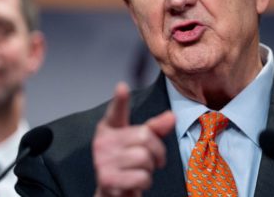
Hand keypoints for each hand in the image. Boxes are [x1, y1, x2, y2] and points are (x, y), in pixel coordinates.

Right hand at [93, 82, 175, 196]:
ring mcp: (102, 160)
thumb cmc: (128, 164)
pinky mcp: (107, 179)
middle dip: (157, 151)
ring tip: (139, 171)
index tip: (122, 87)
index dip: (120, 100)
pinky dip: (145, 181)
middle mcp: (103, 142)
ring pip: (144, 158)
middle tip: (151, 160)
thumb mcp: (141, 142)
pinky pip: (141, 176)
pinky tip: (135, 182)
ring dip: (150, 169)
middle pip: (145, 137)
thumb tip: (171, 117)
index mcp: (109, 128)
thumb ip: (156, 128)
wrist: (113, 191)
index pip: (116, 111)